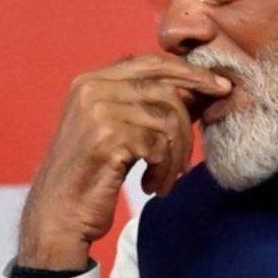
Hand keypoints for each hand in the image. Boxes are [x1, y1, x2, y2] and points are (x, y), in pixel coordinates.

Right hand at [18, 54, 230, 269]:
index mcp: (92, 81)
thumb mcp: (116, 132)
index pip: (152, 63)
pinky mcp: (107, 138)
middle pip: (165, 89)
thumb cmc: (90, 176)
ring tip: (165, 180)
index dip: (190, 72)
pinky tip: (150, 186)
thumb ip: (145, 107)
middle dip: (190, 120)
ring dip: (175, 157)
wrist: (57, 215)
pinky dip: (164, 171)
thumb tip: (200, 91)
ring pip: (167, 120)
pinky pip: (159, 146)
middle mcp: (92, 88)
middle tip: (195, 151)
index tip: (220, 87)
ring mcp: (98, 111)